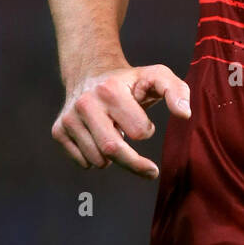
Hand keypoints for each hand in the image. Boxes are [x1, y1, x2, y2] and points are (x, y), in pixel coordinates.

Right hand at [51, 62, 190, 176]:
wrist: (90, 73)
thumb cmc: (130, 80)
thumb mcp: (157, 76)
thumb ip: (177, 91)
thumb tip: (184, 114)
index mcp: (110, 90)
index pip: (138, 131)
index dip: (146, 130)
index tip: (145, 125)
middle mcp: (85, 103)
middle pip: (112, 150)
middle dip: (135, 164)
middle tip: (150, 171)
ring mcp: (69, 118)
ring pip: (97, 160)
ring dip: (113, 158)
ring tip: (115, 136)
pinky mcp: (59, 130)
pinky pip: (82, 162)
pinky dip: (96, 159)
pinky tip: (99, 140)